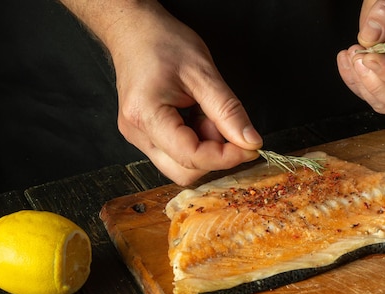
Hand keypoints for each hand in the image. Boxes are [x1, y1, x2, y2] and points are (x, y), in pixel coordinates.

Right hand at [63, 1, 262, 185]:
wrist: (134, 30)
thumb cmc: (162, 43)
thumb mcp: (203, 73)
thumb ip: (228, 111)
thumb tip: (250, 141)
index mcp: (146, 116)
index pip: (191, 156)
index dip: (226, 157)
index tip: (250, 148)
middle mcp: (136, 133)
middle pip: (183, 172)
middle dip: (214, 156)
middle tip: (223, 124)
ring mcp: (138, 137)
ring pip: (180, 166)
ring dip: (205, 149)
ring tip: (206, 115)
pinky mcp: (145, 136)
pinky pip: (176, 154)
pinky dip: (196, 142)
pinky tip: (197, 117)